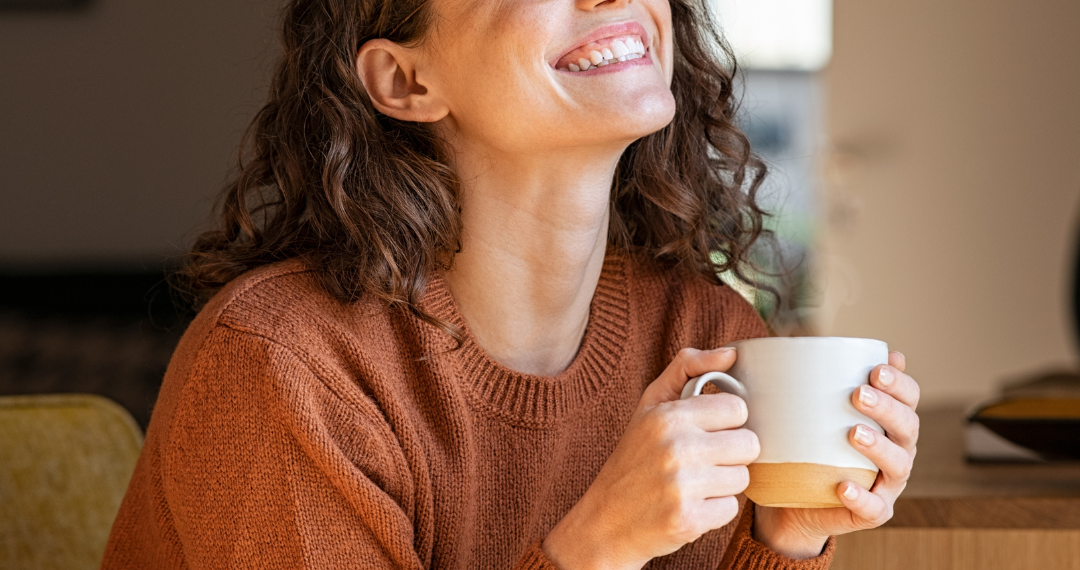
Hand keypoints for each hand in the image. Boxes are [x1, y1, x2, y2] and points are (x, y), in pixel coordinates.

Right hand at [542, 347, 759, 569]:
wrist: (605, 522)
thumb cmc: (633, 459)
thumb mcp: (650, 406)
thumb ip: (687, 368)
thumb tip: (731, 353)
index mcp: (668, 416)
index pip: (737, 409)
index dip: (726, 422)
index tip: (707, 431)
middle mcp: (676, 448)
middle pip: (748, 444)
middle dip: (730, 454)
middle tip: (703, 461)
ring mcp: (683, 486)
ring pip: (742, 478)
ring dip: (723, 483)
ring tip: (694, 484)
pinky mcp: (689, 520)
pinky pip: (731, 509)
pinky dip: (714, 510)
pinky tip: (689, 506)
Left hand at [753, 351, 919, 558]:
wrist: (794, 501)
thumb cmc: (808, 446)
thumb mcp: (812, 412)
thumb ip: (819, 382)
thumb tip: (809, 340)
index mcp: (889, 422)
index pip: (909, 397)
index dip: (900, 383)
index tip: (876, 369)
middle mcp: (897, 451)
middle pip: (907, 427)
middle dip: (887, 408)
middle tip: (858, 394)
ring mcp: (887, 484)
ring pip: (898, 465)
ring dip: (879, 447)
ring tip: (853, 433)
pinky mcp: (872, 512)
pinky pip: (873, 508)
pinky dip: (861, 497)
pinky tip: (844, 486)